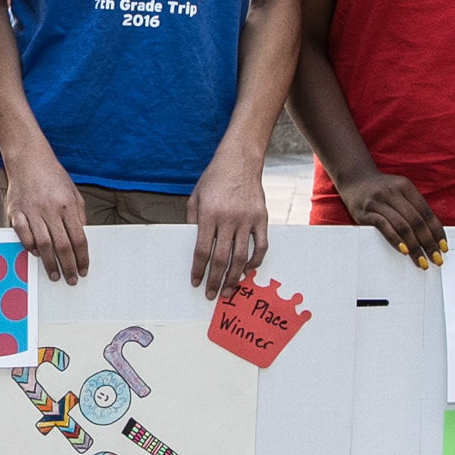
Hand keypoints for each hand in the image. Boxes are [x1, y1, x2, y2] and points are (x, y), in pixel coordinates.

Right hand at [0, 153, 88, 285]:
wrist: (28, 158)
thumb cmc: (53, 176)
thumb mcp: (73, 193)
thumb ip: (78, 216)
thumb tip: (81, 240)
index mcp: (68, 205)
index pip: (78, 238)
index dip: (82, 258)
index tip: (83, 270)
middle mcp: (50, 209)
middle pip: (62, 245)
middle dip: (68, 266)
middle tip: (70, 280)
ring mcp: (32, 210)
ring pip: (43, 244)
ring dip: (49, 263)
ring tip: (54, 274)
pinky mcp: (16, 210)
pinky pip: (23, 234)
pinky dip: (29, 246)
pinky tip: (36, 255)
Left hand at [186, 158, 268, 298]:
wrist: (240, 160)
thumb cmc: (214, 179)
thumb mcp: (195, 198)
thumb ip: (192, 222)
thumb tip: (194, 249)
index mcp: (209, 214)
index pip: (202, 250)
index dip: (198, 270)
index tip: (196, 282)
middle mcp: (229, 218)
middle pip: (221, 258)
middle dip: (215, 280)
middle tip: (212, 294)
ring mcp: (247, 219)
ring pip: (241, 256)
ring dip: (234, 277)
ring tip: (229, 290)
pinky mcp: (262, 218)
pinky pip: (261, 246)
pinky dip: (255, 261)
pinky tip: (248, 271)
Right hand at [340, 172, 443, 266]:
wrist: (354, 179)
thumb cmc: (380, 190)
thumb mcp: (399, 191)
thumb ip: (413, 207)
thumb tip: (431, 234)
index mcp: (406, 187)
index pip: (426, 213)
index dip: (437, 232)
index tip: (443, 248)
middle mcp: (393, 192)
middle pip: (417, 221)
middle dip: (429, 243)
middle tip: (436, 259)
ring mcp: (378, 202)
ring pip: (402, 226)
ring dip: (414, 247)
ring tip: (421, 261)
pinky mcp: (365, 212)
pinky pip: (384, 227)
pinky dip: (395, 240)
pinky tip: (403, 251)